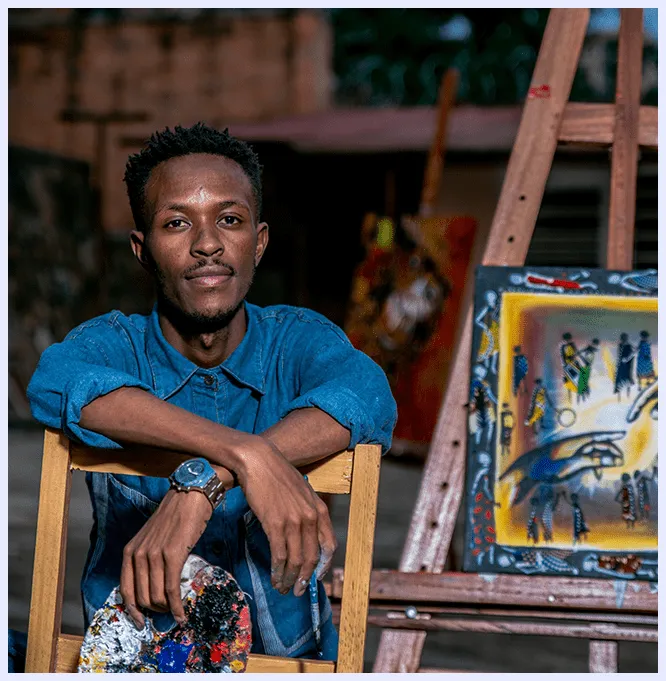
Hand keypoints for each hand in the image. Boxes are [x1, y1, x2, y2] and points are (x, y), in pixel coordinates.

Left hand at [120, 488, 212, 628]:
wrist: (190, 496)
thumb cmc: (174, 516)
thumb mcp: (151, 537)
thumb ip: (147, 559)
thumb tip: (153, 587)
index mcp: (130, 551)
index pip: (125, 590)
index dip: (133, 610)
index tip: (141, 622)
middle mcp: (138, 554)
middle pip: (142, 597)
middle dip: (155, 610)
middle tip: (167, 612)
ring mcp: (155, 555)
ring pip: (157, 596)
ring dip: (167, 609)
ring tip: (175, 610)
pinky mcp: (173, 556)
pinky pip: (171, 590)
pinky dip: (176, 606)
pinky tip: (181, 614)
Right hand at [236, 435, 336, 596]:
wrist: (259, 461)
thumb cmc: (277, 475)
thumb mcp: (301, 491)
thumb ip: (307, 510)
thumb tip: (304, 532)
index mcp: (319, 509)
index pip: (329, 546)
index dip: (324, 566)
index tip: (315, 577)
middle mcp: (310, 517)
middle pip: (312, 558)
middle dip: (305, 579)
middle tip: (297, 591)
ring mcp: (294, 521)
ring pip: (296, 560)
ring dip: (289, 579)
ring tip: (283, 588)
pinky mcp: (275, 524)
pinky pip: (279, 555)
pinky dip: (277, 570)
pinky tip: (274, 577)